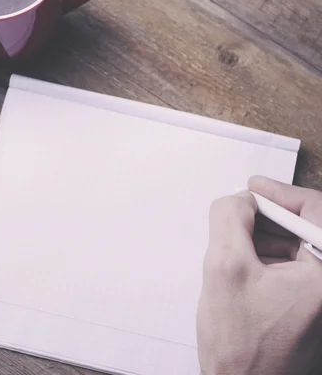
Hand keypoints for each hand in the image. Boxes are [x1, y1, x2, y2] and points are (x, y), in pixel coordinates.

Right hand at [197, 176, 321, 374]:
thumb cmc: (241, 348)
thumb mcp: (224, 266)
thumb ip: (230, 217)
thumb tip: (241, 199)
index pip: (315, 211)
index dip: (280, 193)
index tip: (252, 188)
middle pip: (305, 228)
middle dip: (268, 218)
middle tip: (238, 215)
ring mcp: (320, 296)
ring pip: (296, 246)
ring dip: (264, 239)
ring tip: (236, 252)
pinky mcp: (311, 305)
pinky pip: (293, 266)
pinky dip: (268, 258)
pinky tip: (245, 270)